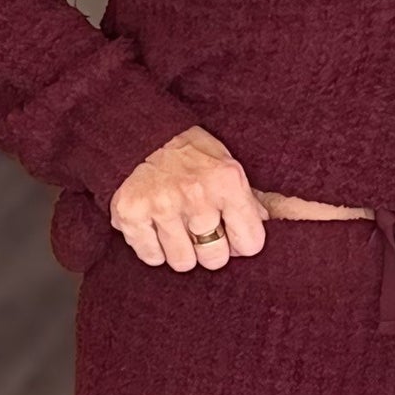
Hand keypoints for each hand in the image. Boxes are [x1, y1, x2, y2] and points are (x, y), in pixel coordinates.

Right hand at [109, 126, 266, 269]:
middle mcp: (196, 195)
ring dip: (180, 250)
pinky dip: (153, 248)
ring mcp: (162, 206)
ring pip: (182, 262)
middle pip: (215, 259)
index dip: (241, 242)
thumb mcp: (227, 166)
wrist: (140, 132)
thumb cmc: (189, 153)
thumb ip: (247, 198)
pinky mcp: (131, 214)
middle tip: (200, 231)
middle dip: (210, 249)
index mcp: (226, 182)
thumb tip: (264, 223)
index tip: (231, 234)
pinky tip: (154, 227)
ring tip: (176, 227)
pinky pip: (151, 257)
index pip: (250, 243)